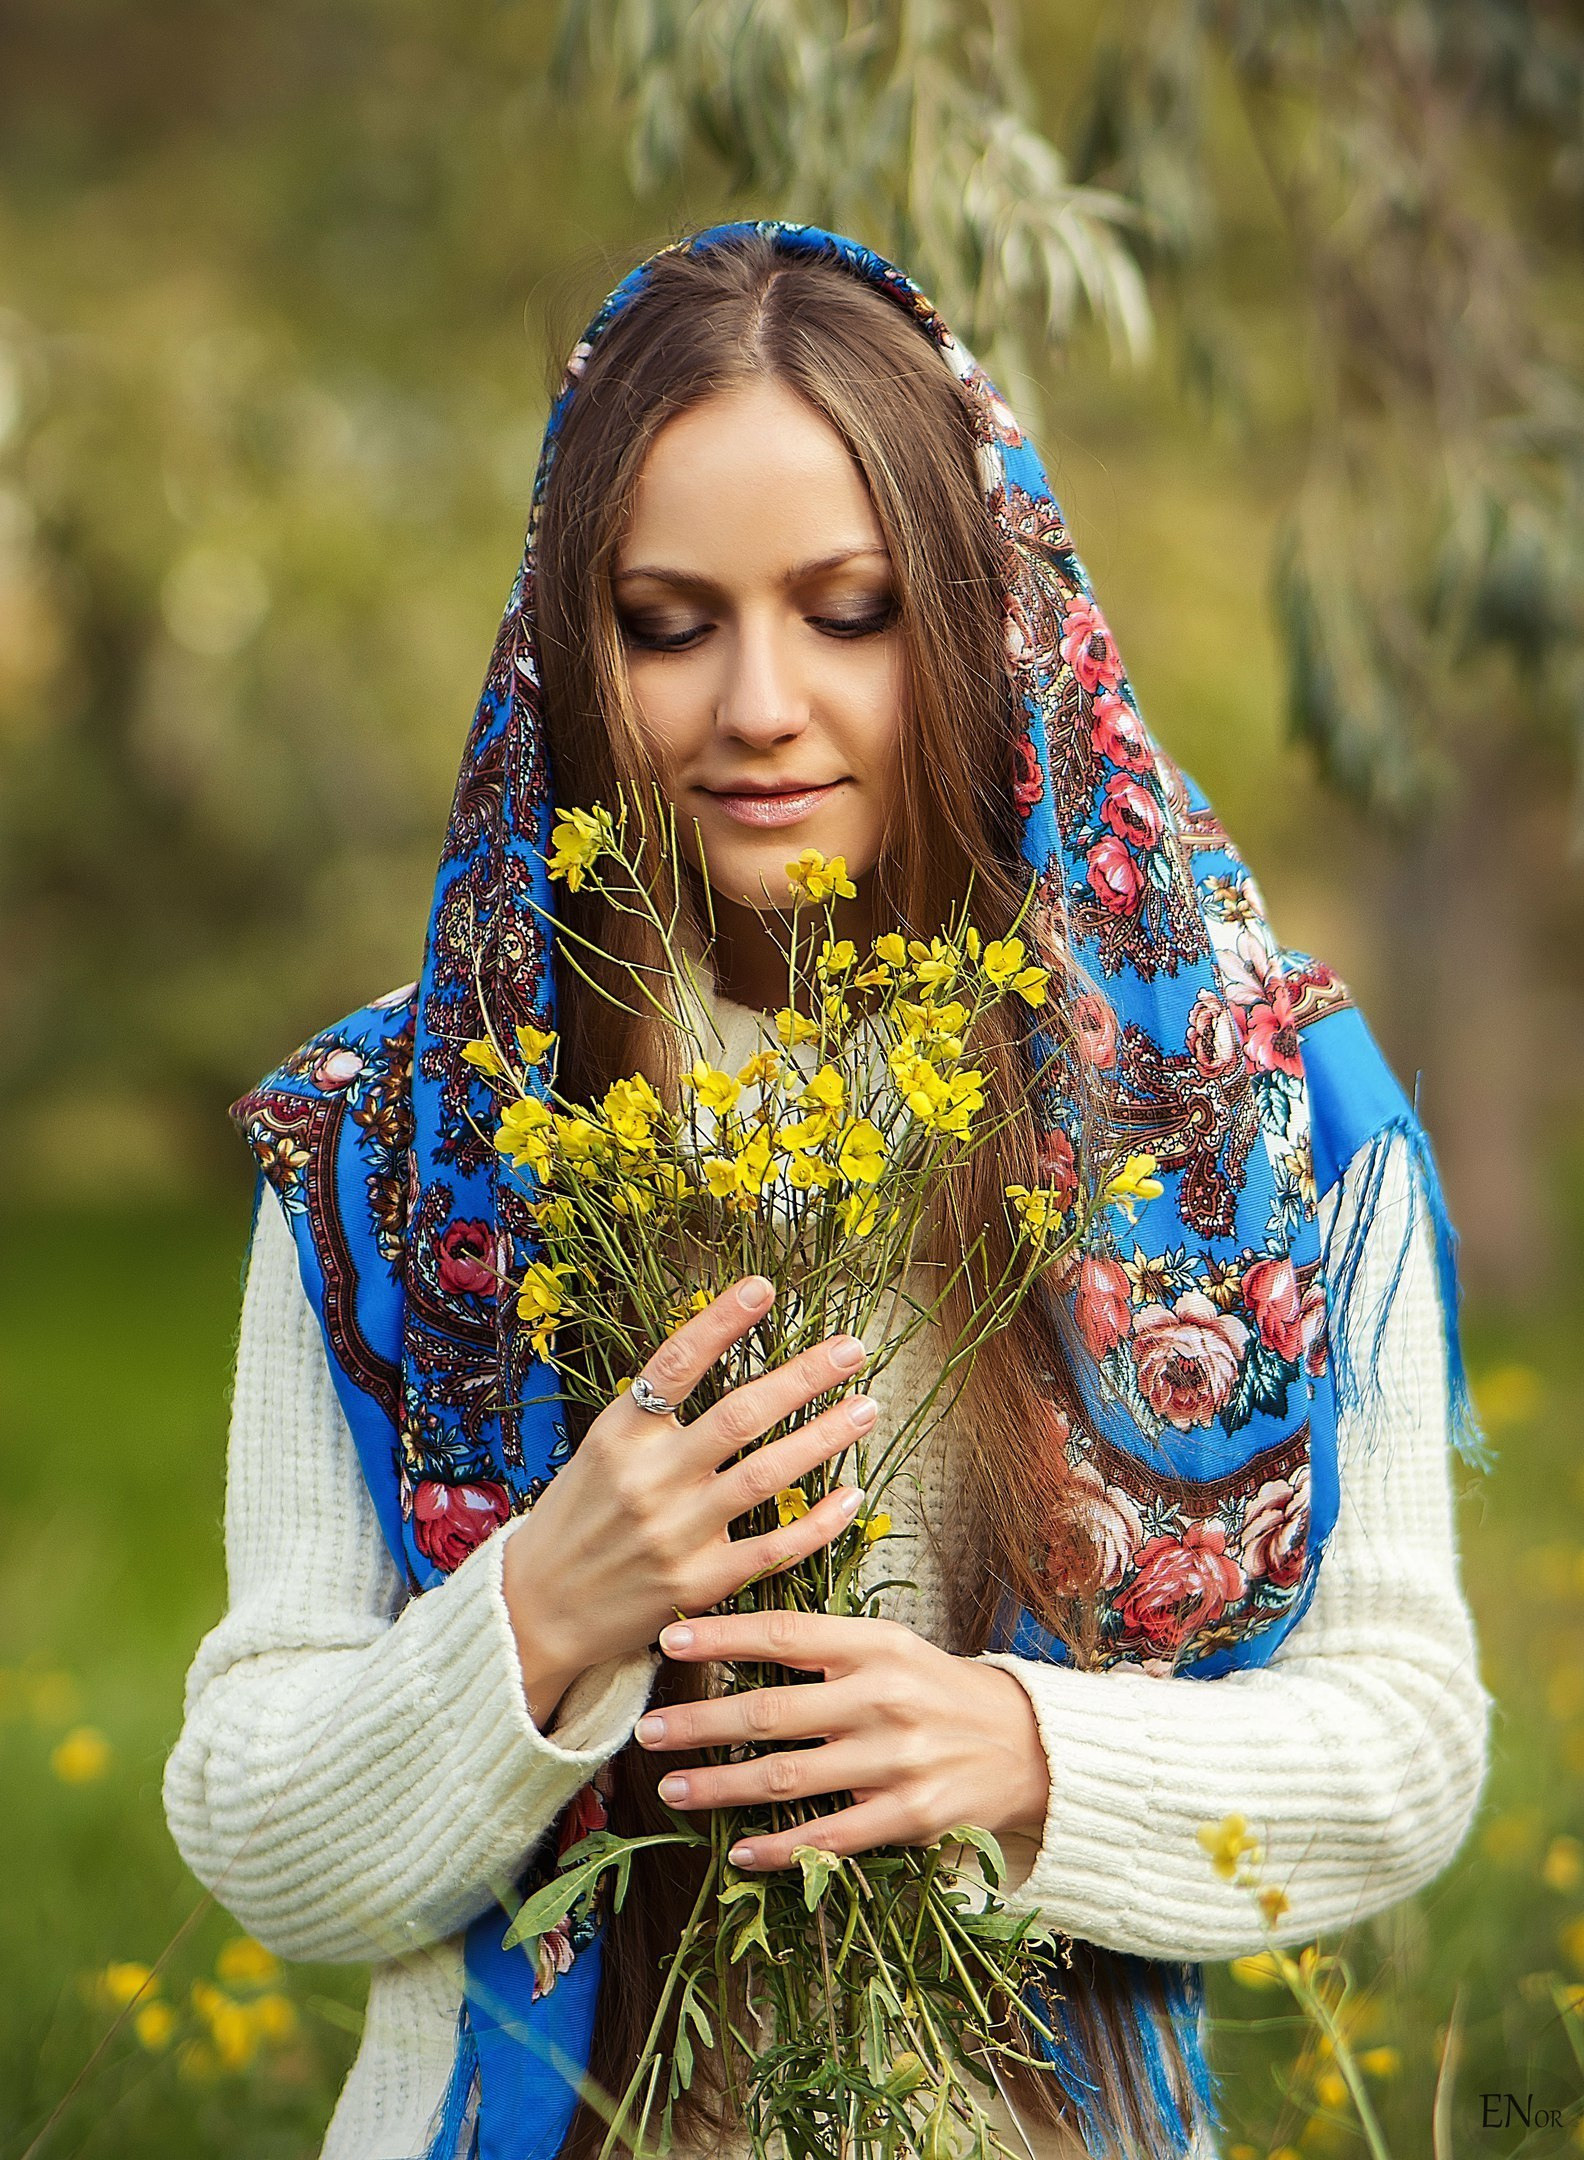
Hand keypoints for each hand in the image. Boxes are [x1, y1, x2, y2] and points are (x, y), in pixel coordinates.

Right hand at [501, 1277, 878, 1724]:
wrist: (536, 1609)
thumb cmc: (576, 1518)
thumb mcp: (598, 1451)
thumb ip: (653, 1416)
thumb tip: (716, 1356)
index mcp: (618, 1434)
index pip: (675, 1364)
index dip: (720, 1322)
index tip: (764, 1287)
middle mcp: (648, 1478)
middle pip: (739, 1415)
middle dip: (803, 1377)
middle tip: (852, 1349)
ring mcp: (674, 1533)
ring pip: (766, 1475)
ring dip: (824, 1438)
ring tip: (866, 1408)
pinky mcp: (697, 1583)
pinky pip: (772, 1549)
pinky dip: (818, 1523)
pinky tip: (852, 1496)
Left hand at [631, 1609, 1051, 1870]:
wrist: (1027, 1743)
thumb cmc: (937, 1688)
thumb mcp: (890, 1645)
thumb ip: (824, 1643)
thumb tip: (739, 1636)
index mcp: (874, 1645)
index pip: (784, 1634)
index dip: (722, 1636)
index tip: (668, 1639)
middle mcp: (882, 1698)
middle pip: (772, 1712)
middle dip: (700, 1723)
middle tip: (647, 1730)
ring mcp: (895, 1760)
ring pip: (789, 1778)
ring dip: (722, 1787)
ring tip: (672, 1788)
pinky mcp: (908, 1815)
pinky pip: (830, 1836)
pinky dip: (780, 1848)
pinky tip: (738, 1849)